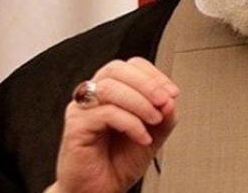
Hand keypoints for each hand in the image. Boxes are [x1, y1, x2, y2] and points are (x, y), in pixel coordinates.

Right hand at [47, 57, 178, 192]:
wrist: (99, 192)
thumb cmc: (117, 164)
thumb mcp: (152, 137)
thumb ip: (163, 117)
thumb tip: (170, 99)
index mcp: (112, 92)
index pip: (130, 66)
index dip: (153, 75)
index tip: (172, 92)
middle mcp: (94, 96)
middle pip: (117, 69)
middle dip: (147, 83)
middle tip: (164, 101)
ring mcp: (82, 109)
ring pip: (110, 87)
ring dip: (140, 102)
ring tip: (154, 121)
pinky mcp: (76, 126)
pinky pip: (105, 112)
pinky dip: (130, 123)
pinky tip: (142, 137)